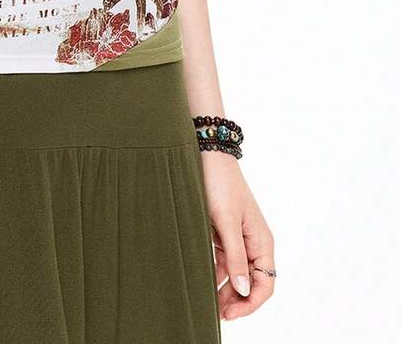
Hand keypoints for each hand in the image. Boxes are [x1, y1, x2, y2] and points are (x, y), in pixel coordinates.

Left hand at [200, 150, 275, 322]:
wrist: (205, 155)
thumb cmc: (220, 184)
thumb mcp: (227, 222)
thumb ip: (236, 256)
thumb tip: (244, 289)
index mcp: (262, 241)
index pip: (265, 284)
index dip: (251, 303)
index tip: (231, 313)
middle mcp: (253, 243)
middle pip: (251, 282)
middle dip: (237, 300)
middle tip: (218, 313)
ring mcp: (238, 238)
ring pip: (236, 274)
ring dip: (225, 289)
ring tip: (210, 304)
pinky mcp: (222, 232)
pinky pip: (223, 260)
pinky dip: (216, 273)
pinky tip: (204, 282)